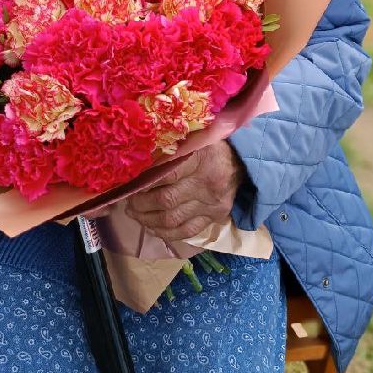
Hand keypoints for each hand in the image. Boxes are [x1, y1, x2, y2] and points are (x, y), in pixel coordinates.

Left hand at [125, 141, 245, 241]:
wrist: (242, 164)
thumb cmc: (211, 148)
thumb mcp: (194, 139)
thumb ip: (171, 149)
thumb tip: (140, 161)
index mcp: (201, 158)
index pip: (167, 174)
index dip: (145, 183)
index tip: (131, 185)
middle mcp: (206, 184)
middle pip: (166, 200)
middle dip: (141, 204)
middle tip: (129, 203)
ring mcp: (211, 204)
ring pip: (172, 220)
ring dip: (148, 220)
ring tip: (136, 215)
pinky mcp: (214, 218)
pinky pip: (186, 231)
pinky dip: (165, 233)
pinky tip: (153, 227)